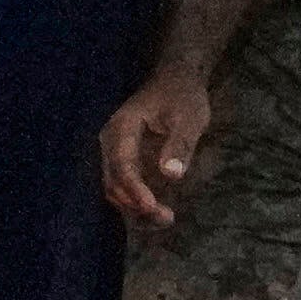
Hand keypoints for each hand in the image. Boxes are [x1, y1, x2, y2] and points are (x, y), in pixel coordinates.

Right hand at [99, 72, 215, 233]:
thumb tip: (171, 174)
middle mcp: (111, 143)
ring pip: (115, 188)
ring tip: (166, 218)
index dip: (133, 187)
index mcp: (122, 128)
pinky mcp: (125, 162)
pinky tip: (159, 212)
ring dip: (136, 208)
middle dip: (135, 203)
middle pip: (113, 180)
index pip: (121, 163)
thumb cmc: (182, 97)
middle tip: (166, 217)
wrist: (176, 81)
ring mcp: (115, 154)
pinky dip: (137, 203)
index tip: (151, 206)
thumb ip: (179, 144)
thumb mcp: (189, 118)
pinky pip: (124, 187)